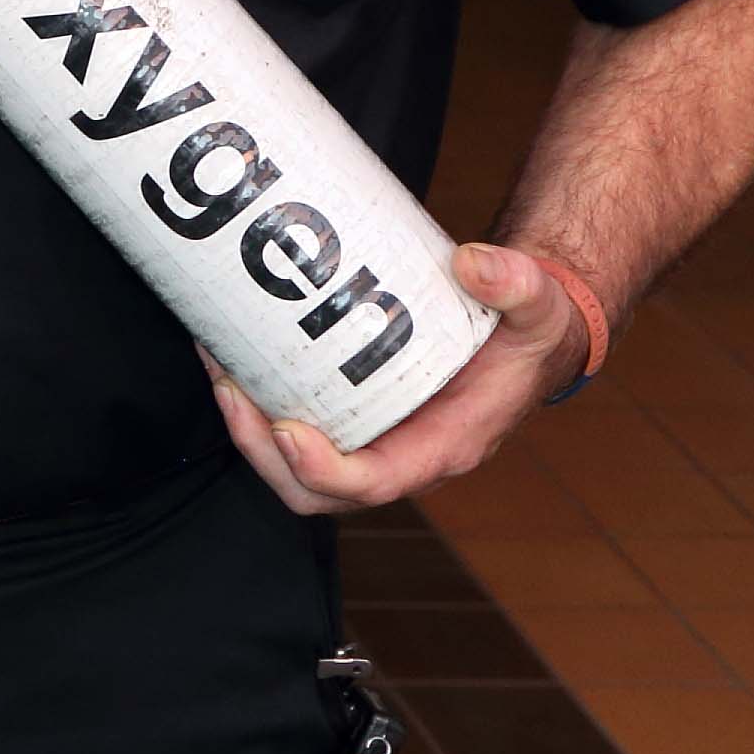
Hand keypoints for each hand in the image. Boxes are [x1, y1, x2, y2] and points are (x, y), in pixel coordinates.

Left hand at [204, 241, 595, 513]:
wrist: (522, 328)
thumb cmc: (528, 329)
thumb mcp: (537, 305)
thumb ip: (518, 284)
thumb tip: (474, 264)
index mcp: (445, 443)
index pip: (377, 481)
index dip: (324, 469)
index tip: (284, 429)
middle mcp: (401, 451)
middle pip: (316, 489)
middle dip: (261, 449)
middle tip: (229, 386)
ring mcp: (372, 435)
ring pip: (293, 464)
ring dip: (247, 425)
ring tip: (217, 362)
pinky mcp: (352, 410)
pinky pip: (294, 423)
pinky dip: (256, 398)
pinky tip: (230, 347)